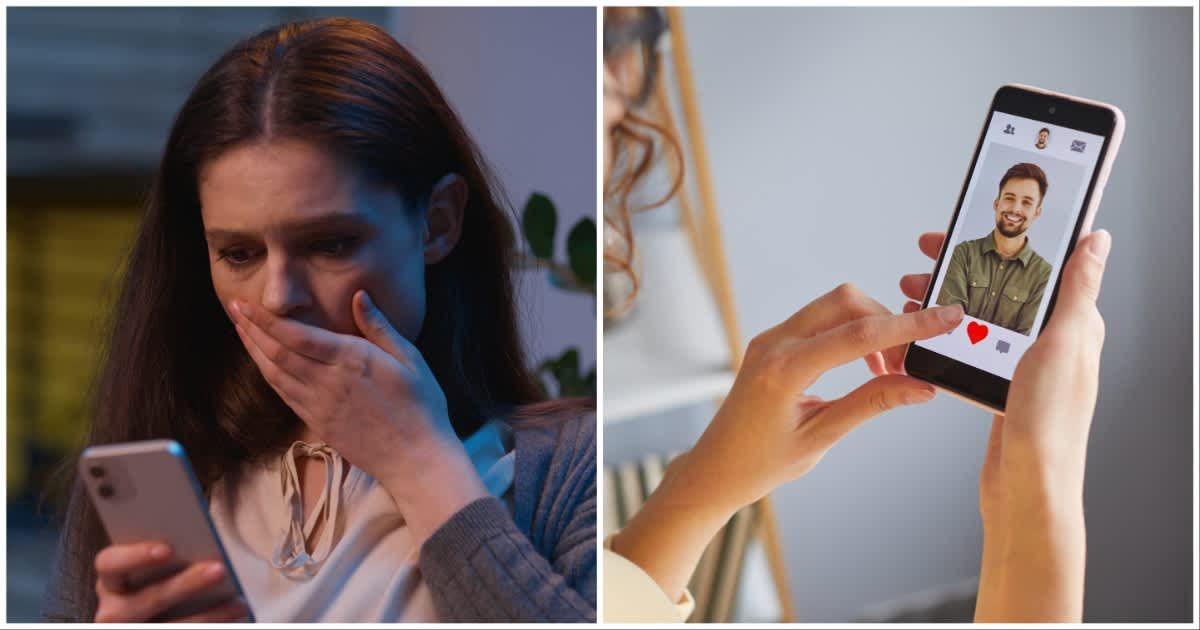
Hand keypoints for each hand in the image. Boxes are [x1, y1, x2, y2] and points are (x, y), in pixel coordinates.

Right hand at [93, 542, 248, 621]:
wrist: (151, 616)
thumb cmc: (158, 580)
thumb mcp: (154, 568)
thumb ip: (168, 553)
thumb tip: (201, 540)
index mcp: (111, 581)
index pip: (109, 563)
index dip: (135, 556)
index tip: (168, 549)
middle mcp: (114, 611)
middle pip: (147, 599)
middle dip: (186, 584)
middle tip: (219, 569)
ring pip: (170, 626)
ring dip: (208, 615)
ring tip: (238, 602)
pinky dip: (212, 625)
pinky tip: (234, 614)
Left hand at [230, 290, 486, 544]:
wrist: (416, 458)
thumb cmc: (421, 405)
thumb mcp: (410, 358)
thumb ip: (379, 326)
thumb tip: (359, 296)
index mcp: (351, 359)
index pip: (296, 335)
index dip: (266, 319)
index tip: (245, 303)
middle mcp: (327, 381)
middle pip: (277, 352)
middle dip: (251, 329)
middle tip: (234, 309)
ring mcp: (319, 405)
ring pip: (274, 374)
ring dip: (253, 350)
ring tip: (241, 331)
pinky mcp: (317, 422)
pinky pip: (284, 394)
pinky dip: (268, 375)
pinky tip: (263, 363)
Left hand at [612, 284, 961, 601]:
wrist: (715, 469)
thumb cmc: (761, 463)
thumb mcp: (822, 437)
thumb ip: (872, 404)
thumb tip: (922, 386)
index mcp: (785, 370)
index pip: (859, 334)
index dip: (910, 325)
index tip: (949, 317)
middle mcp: (775, 343)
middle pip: (847, 301)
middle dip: (888, 321)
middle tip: (910, 364)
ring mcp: (771, 338)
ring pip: (835, 306)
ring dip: (870, 327)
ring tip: (889, 371)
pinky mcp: (773, 342)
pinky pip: (820, 320)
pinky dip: (850, 333)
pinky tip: (866, 367)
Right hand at [899, 230, 1110, 511]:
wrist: (1028, 487)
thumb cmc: (1050, 422)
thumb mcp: (1063, 344)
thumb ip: (1077, 290)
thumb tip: (1096, 240)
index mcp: (1073, 325)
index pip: (1040, 264)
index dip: (1003, 238)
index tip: (967, 223)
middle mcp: (1052, 342)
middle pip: (1004, 286)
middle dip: (962, 266)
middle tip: (925, 256)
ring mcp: (1025, 365)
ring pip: (981, 314)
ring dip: (946, 299)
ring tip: (910, 294)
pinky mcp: (1002, 386)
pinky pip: (970, 345)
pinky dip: (945, 332)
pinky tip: (922, 332)